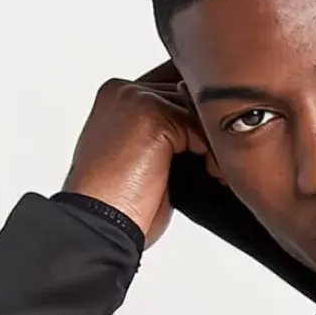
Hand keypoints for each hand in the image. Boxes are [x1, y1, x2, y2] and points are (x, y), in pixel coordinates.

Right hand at [60, 58, 211, 248]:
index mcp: (118, 99)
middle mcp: (124, 91)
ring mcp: (136, 99)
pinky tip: (211, 174)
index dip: (197, 121)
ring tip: (213, 172)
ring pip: (195, 107)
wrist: (100, 223)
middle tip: (215, 165)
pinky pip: (199, 123)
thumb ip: (168, 136)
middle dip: (206, 130)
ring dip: (213, 142)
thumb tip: (204, 132)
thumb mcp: (145, 160)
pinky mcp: (151, 114)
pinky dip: (213, 152)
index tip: (211, 152)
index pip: (172, 92)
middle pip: (187, 95)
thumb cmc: (120, 203)